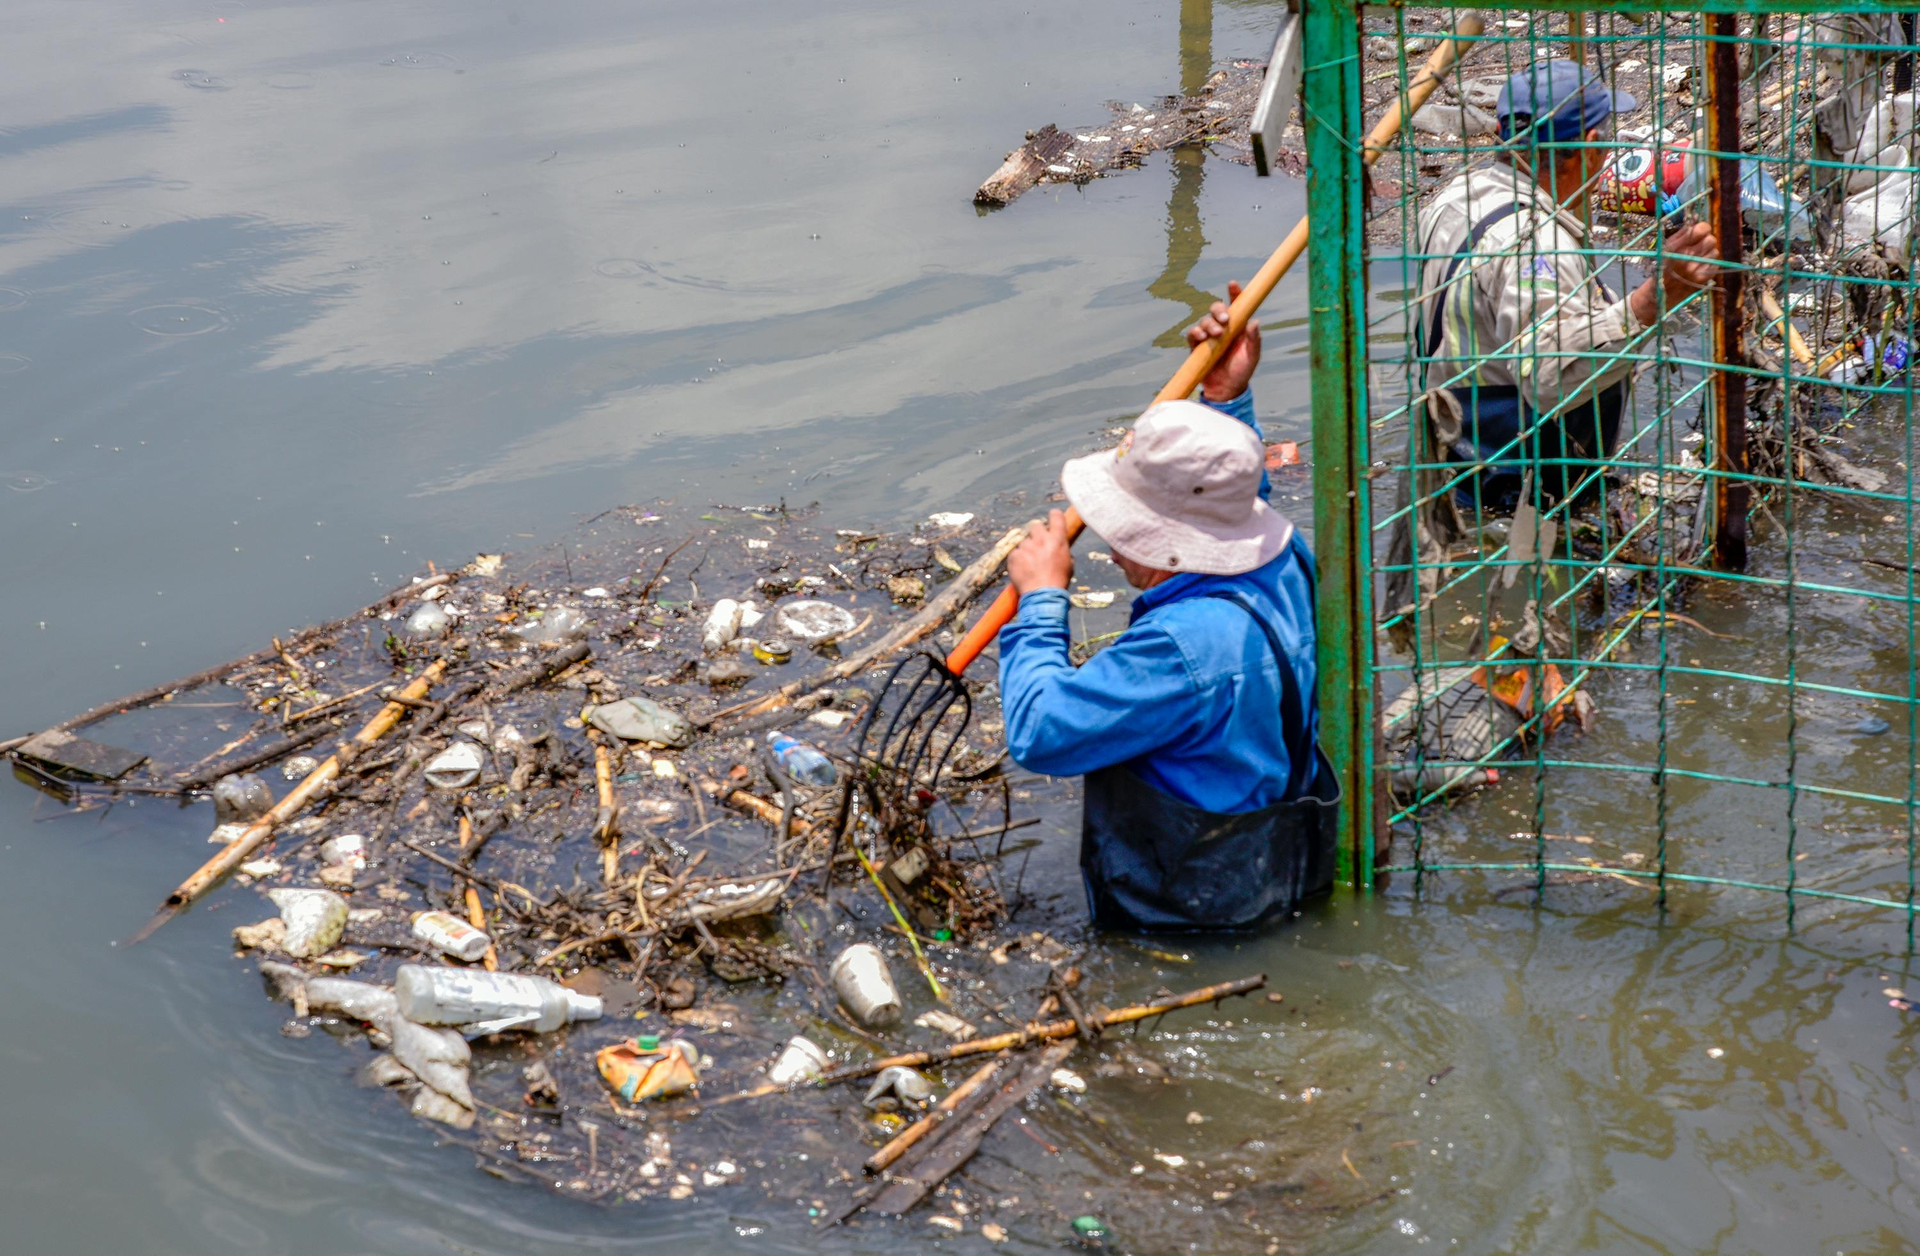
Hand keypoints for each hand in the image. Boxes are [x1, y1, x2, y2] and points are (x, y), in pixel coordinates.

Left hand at [1007, 509, 1073, 593]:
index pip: (1056, 517)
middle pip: (1036, 526)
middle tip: (1038, 545)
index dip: (1054, 515)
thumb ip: (1062, 551)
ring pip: (1024, 542)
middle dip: (1036, 533)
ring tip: (1030, 565)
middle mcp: (1042, 540)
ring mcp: (1026, 547)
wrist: (1042, 595)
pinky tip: (1023, 570)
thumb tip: (1058, 547)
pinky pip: (1015, 553)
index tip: (1053, 516)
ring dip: (1027, 550)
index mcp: (1058, 540)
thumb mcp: (1068, 564)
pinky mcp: (1014, 555)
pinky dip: (1017, 560)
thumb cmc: (1058, 581)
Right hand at [1187, 279, 1261, 402]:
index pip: (1236, 306)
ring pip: (1204, 321)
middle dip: (1218, 310)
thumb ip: (1254, 340)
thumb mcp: (1252, 356)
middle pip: (1216, 309)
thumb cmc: (1242, 372)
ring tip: (1215, 335)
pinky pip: (1192, 334)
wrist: (1226, 390)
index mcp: (1237, 327)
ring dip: (1209, 324)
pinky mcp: (1197, 347)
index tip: (1232, 284)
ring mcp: (1209, 337)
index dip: (1234, 293)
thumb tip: (1254, 322)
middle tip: (1224, 319)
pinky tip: (1201, 337)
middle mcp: (1222, 328)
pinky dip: (1195, 332)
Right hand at [1630, 222, 1718, 325]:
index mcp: (1675, 247)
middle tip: (1699, 245)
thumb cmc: (1663, 266)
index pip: (1701, 229)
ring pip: (1715, 251)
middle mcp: (1685, 258)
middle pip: (1711, 240)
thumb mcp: (1666, 248)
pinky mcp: (1702, 278)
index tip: (1700, 232)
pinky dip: (1709, 263)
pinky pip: (1715, 264)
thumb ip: (1682, 233)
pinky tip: (1699, 266)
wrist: (1660, 293)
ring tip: (1698, 257)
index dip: (1703, 228)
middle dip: (1706, 240)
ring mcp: (1695, 269)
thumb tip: (1697, 219)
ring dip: (1708, 252)